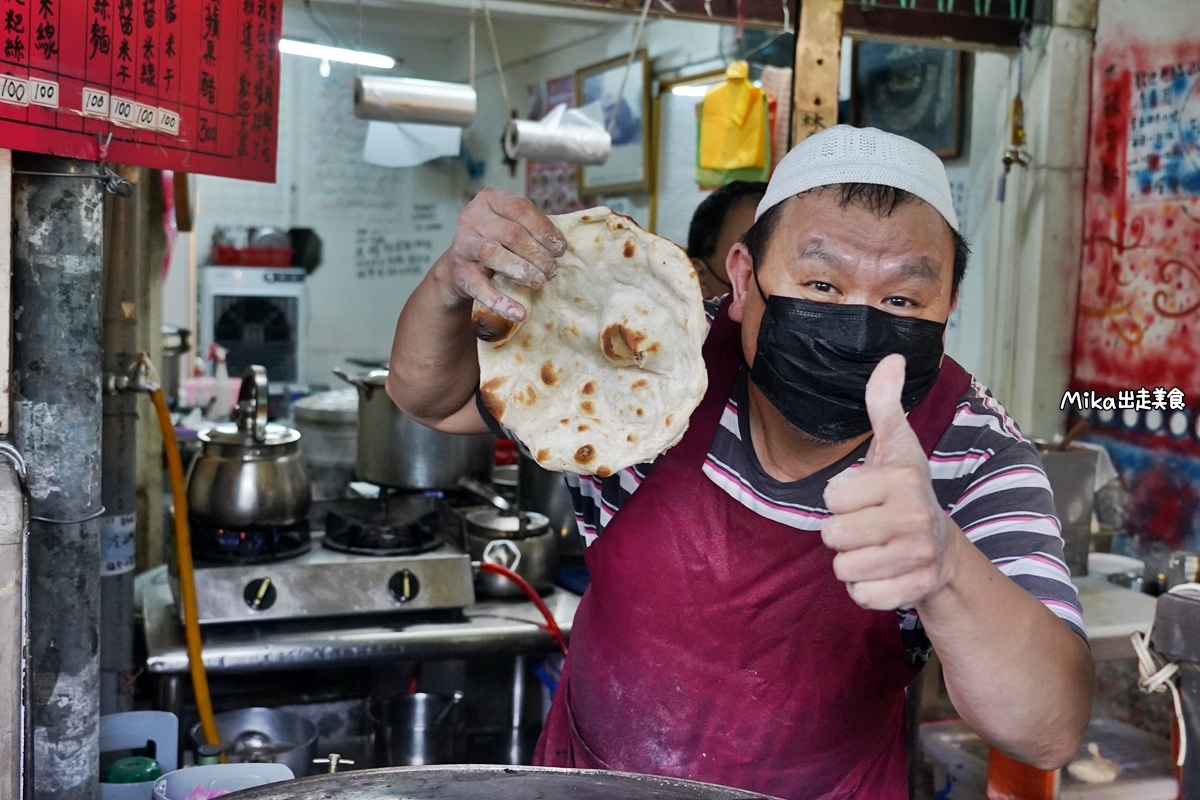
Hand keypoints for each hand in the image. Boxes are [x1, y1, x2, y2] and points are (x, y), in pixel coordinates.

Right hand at [438, 187, 565, 321]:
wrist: (462, 265)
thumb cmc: (497, 240)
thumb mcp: (512, 224)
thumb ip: (533, 228)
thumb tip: (560, 246)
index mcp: (490, 198)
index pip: (520, 209)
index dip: (544, 230)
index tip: (560, 249)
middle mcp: (472, 217)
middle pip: (511, 234)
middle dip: (537, 254)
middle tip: (552, 270)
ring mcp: (462, 245)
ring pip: (494, 254)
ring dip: (522, 271)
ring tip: (539, 282)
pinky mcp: (460, 273)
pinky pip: (481, 288)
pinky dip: (502, 303)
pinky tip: (520, 313)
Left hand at [821, 354, 955, 609]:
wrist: (944, 550)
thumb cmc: (906, 491)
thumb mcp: (896, 446)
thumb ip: (884, 405)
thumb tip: (889, 359)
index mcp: (904, 479)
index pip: (831, 494)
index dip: (840, 496)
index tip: (865, 494)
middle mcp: (915, 517)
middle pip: (832, 535)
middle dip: (842, 532)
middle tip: (869, 525)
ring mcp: (917, 557)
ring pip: (842, 568)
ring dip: (852, 561)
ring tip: (876, 547)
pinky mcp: (914, 591)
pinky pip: (860, 596)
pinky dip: (865, 589)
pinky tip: (884, 571)